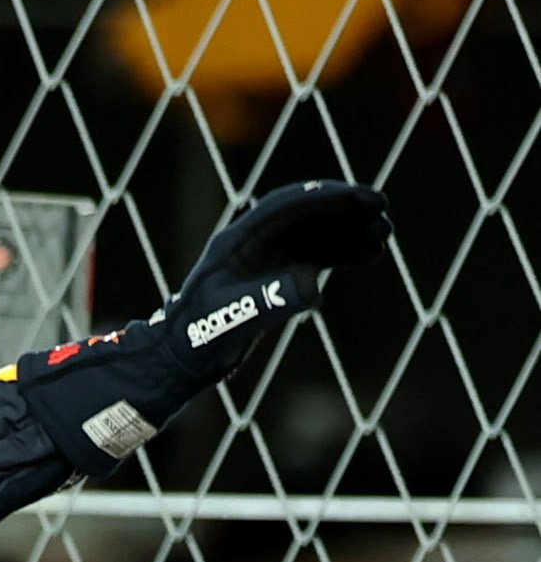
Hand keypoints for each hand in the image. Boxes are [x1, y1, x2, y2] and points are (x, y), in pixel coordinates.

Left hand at [2, 181, 391, 474]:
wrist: (176, 362)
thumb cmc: (196, 341)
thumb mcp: (231, 321)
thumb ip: (268, 302)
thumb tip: (310, 286)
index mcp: (237, 242)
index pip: (288, 205)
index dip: (329, 198)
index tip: (366, 200)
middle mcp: (249, 245)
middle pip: (304, 214)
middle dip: (345, 211)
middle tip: (384, 216)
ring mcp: (260, 261)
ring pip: (311, 233)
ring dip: (347, 231)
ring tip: (383, 238)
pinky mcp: (268, 279)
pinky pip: (310, 255)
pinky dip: (339, 252)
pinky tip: (367, 256)